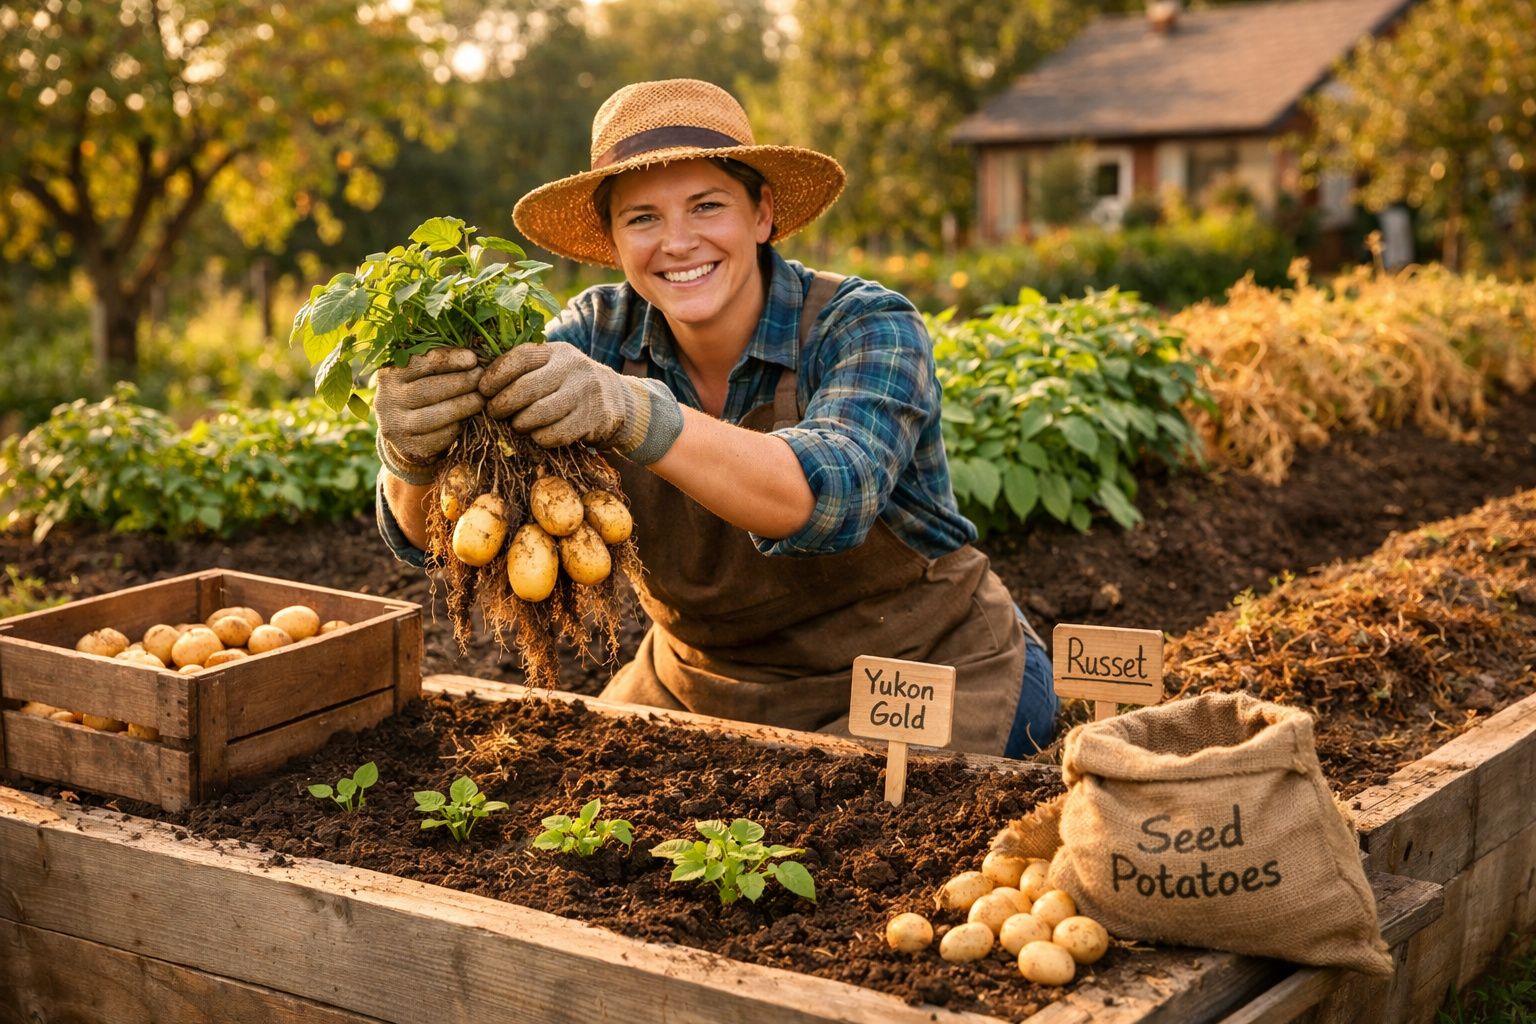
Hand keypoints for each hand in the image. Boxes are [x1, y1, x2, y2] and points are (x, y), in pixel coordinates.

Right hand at [374, 347, 483, 482]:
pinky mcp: (408, 447)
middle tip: (481, 379)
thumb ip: (437, 366)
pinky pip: (439, 436)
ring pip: (436, 415)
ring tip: (481, 399)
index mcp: (388, 375)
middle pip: (429, 389)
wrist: (401, 432)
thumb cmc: (418, 395)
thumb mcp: (418, 376)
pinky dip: (456, 427)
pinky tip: (467, 419)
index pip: (422, 363)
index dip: (450, 360)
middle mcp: (386, 400)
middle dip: (461, 382)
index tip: (473, 359)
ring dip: (464, 405)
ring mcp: (395, 426)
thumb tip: (472, 358)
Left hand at [479, 342, 681, 463]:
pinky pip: (555, 434)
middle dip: (502, 405)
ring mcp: (584, 393)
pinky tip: (537, 436)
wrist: (617, 399)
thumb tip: (477, 376)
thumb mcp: (552, 365)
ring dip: (520, 424)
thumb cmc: (569, 383)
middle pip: (525, 388)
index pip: (518, 358)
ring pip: (539, 414)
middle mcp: (572, 368)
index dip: (495, 375)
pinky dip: (540, 438)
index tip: (483, 390)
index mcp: (556, 351)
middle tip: (494, 413)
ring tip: (517, 425)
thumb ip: (524, 368)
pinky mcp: (593, 418)